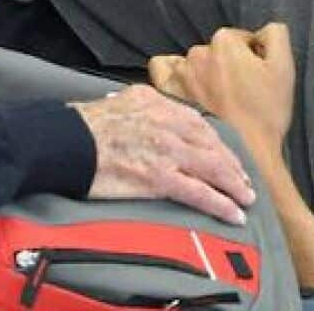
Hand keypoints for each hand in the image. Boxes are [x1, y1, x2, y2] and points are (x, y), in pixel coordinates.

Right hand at [70, 84, 254, 224]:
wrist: (66, 140)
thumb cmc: (86, 124)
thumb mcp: (123, 99)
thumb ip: (146, 105)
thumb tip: (154, 110)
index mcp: (160, 104)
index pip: (200, 125)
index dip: (218, 145)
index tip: (227, 157)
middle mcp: (170, 124)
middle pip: (213, 146)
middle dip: (233, 166)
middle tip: (245, 182)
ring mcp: (167, 151)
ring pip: (213, 169)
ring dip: (234, 186)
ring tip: (246, 199)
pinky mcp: (159, 177)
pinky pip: (199, 192)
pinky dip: (221, 204)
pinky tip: (234, 214)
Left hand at [148, 23, 295, 159]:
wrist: (243, 152)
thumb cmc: (265, 111)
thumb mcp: (284, 66)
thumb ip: (275, 34)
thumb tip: (262, 33)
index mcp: (225, 42)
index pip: (243, 40)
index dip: (254, 58)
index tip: (258, 80)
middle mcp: (197, 53)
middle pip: (219, 51)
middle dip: (230, 66)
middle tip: (242, 92)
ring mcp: (180, 73)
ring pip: (194, 62)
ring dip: (206, 72)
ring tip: (218, 97)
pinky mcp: (168, 93)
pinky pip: (162, 70)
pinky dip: (172, 72)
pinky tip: (185, 84)